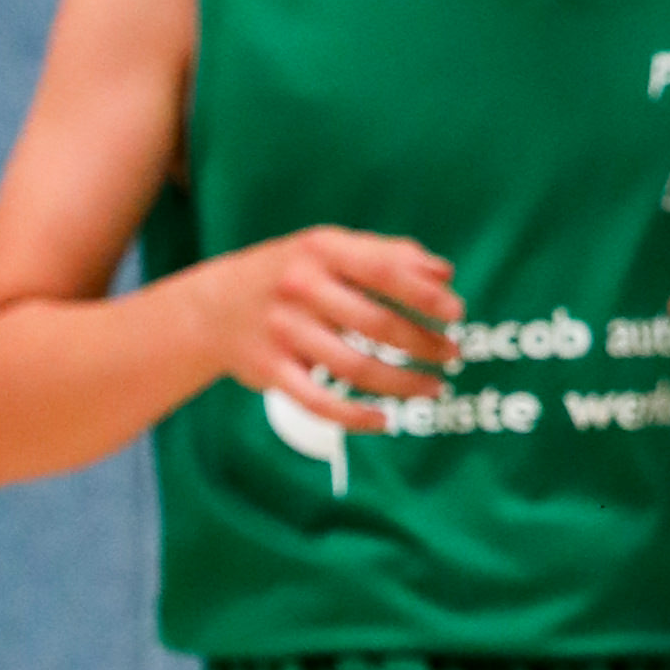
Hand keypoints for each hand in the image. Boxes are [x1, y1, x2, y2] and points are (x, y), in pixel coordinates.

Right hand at [200, 227, 462, 422]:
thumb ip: (386, 255)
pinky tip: (385, 419)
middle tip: (452, 354)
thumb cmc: (288, 273)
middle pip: (375, 324)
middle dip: (422, 343)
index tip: (458, 313)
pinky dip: (356, 416)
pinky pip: (320, 402)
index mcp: (320, 251)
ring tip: (432, 387)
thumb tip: (445, 274)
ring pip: (355, 368)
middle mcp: (300, 288)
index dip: (424, 294)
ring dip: (402, 382)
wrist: (212, 308)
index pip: (383, 271)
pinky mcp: (271, 371)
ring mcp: (283, 332)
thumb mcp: (329, 249)